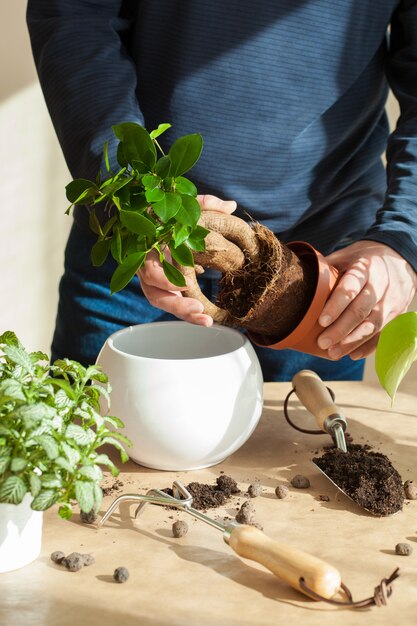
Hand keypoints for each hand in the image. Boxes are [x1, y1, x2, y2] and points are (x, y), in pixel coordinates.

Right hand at [137, 194, 236, 324]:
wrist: (153, 218)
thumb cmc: (167, 210)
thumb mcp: (182, 203)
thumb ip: (204, 203)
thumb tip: (231, 206)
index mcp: (147, 248)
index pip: (149, 270)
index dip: (164, 280)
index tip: (185, 284)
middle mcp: (146, 267)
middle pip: (155, 295)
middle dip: (177, 307)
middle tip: (201, 312)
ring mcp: (154, 280)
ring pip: (163, 302)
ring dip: (184, 314)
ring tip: (207, 321)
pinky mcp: (164, 286)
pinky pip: (172, 302)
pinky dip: (188, 311)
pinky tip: (206, 318)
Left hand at [316, 240, 416, 359]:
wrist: (400, 260)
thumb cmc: (365, 259)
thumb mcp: (347, 255)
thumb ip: (327, 267)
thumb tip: (299, 280)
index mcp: (365, 268)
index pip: (351, 288)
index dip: (336, 305)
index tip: (321, 321)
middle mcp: (381, 285)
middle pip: (361, 311)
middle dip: (340, 329)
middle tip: (322, 343)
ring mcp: (391, 302)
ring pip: (372, 326)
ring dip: (352, 342)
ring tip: (333, 353)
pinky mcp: (396, 315)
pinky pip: (383, 333)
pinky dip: (368, 346)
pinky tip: (352, 354)